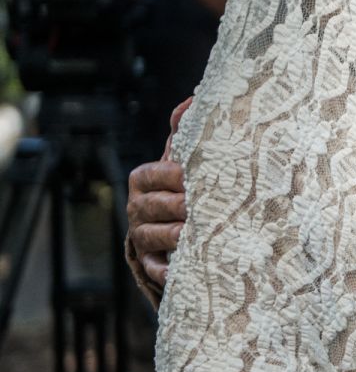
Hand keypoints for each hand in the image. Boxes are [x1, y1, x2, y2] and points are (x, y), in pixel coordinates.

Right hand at [126, 98, 191, 287]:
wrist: (178, 220)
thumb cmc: (185, 183)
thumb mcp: (183, 156)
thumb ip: (185, 131)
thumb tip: (193, 100)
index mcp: (144, 179)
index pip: (153, 174)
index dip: (173, 176)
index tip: (195, 176)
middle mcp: (138, 207)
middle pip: (154, 206)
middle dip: (177, 206)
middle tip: (200, 207)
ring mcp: (142, 235)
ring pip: (152, 235)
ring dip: (173, 236)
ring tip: (195, 234)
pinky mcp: (149, 261)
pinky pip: (152, 268)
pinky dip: (164, 270)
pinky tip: (178, 270)